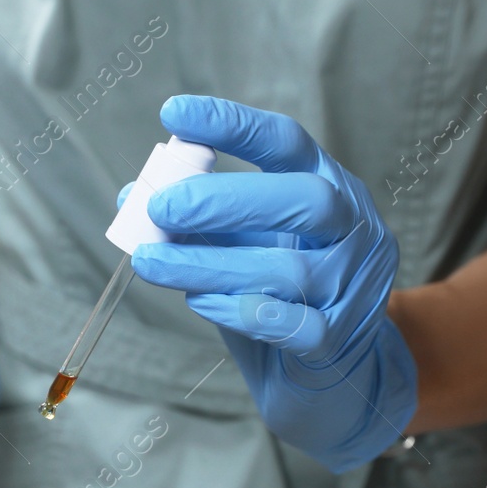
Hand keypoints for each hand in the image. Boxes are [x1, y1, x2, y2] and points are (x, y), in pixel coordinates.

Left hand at [127, 94, 416, 472]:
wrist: (327, 373)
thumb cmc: (278, 294)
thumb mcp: (240, 244)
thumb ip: (200, 219)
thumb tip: (132, 197)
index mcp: (329, 186)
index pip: (287, 142)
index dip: (232, 125)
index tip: (172, 114)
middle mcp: (354, 229)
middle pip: (304, 200)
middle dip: (224, 199)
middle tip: (159, 207)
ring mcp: (355, 286)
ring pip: (286, 269)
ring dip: (207, 263)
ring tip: (152, 262)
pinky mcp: (339, 339)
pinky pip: (292, 324)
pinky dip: (240, 310)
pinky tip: (201, 301)